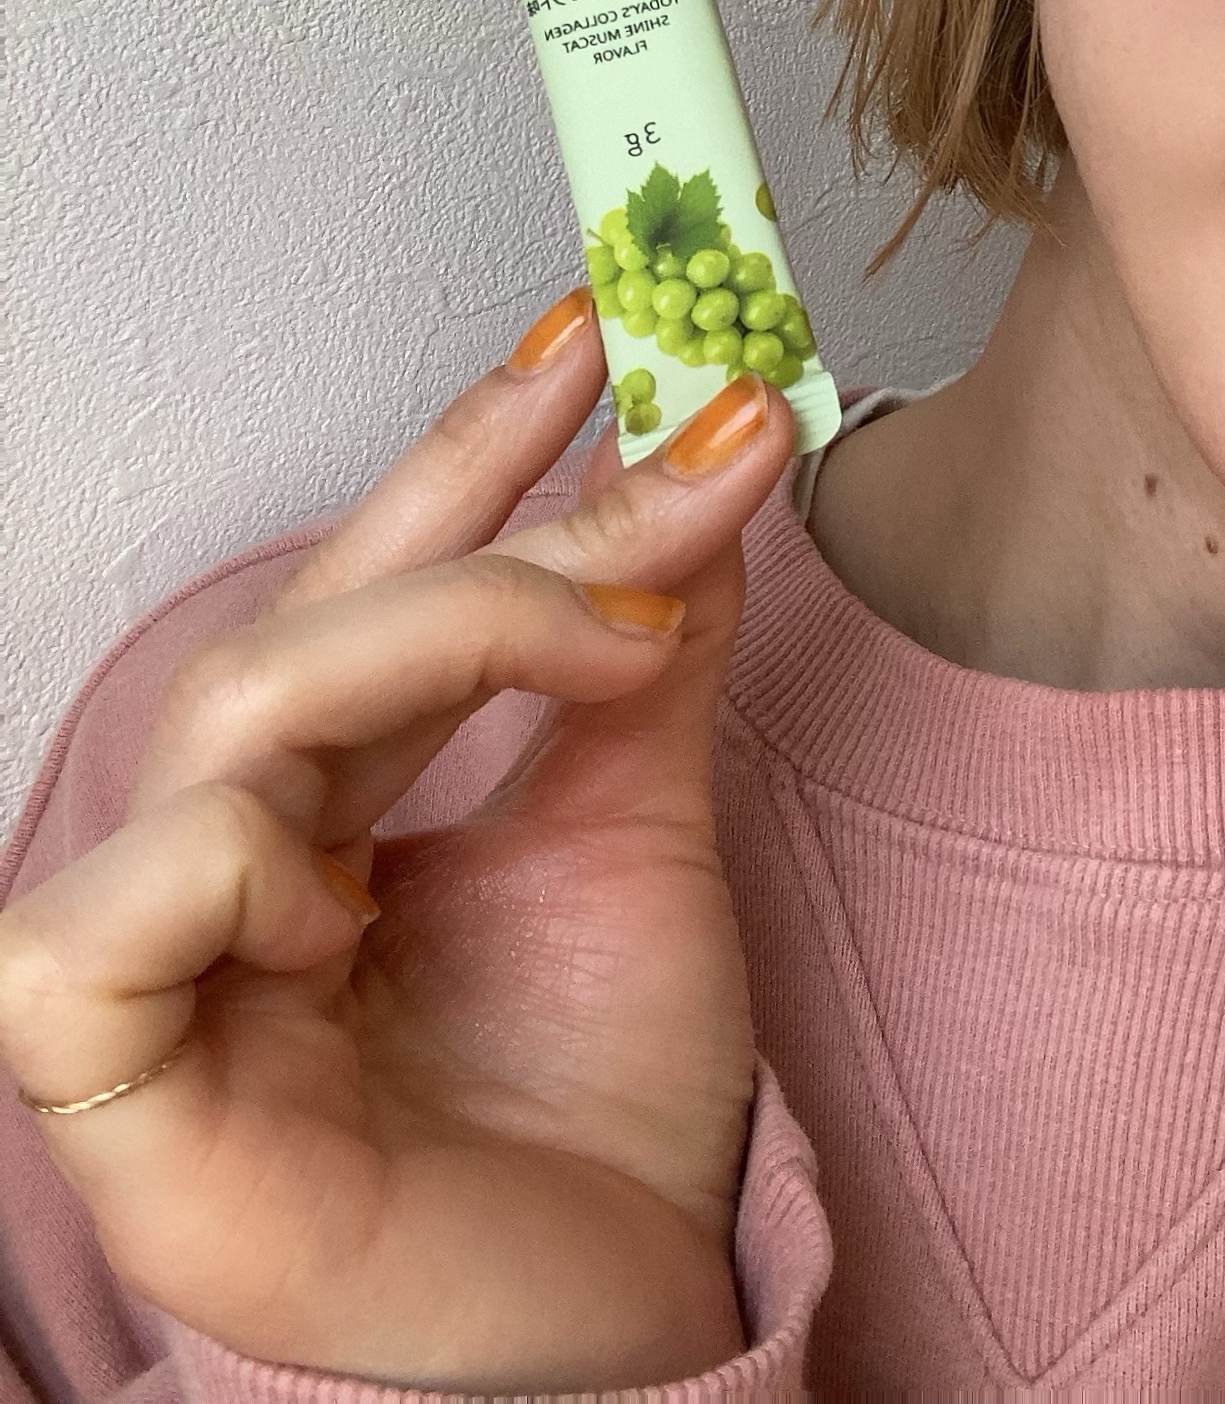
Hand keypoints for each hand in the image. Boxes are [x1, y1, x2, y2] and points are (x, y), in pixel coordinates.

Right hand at [0, 295, 796, 1390]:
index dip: (465, 451)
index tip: (591, 336)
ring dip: (429, 641)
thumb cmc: (597, 1111)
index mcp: (337, 807)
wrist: (613, 1322)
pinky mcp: (113, 1086)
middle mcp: (237, 863)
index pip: (374, 589)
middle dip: (497, 511)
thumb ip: (640, 662)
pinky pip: (110, 924)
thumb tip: (697, 462)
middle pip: (312, 626)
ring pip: (234, 720)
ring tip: (602, 651)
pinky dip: (237, 871)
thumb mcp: (640, 837)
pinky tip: (339, 899)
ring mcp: (167, 969)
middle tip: (664, 440)